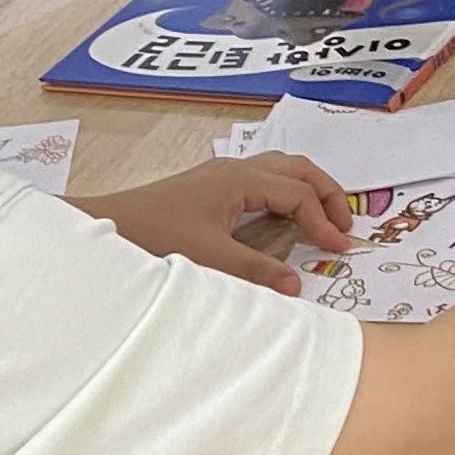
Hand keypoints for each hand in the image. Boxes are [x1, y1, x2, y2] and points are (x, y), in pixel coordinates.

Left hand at [98, 151, 354, 294]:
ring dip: (308, 189)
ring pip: (281, 168)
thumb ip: (256, 271)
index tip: (340, 249)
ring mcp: (223, 173)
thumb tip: (298, 287)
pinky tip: (285, 217)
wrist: (110, 226)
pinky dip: (287, 192)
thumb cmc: (156, 236)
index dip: (323, 221)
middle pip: (298, 168)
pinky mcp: (212, 185)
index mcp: (241, 179)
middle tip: (345, 225)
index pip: (298, 194)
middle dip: (327, 193)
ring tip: (323, 219)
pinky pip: (265, 178)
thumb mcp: (209, 258)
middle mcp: (236, 168)